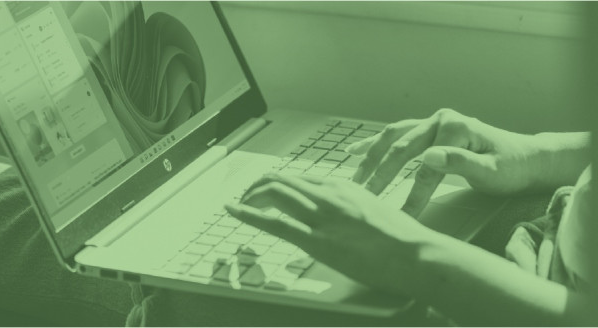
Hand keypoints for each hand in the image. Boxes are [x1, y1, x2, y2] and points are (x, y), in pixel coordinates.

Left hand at [225, 173, 432, 295]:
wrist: (416, 253)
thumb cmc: (401, 237)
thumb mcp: (373, 209)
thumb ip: (350, 207)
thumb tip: (338, 215)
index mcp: (342, 186)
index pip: (299, 178)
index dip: (277, 183)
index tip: (266, 190)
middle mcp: (328, 194)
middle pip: (281, 180)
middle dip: (257, 186)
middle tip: (246, 196)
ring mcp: (322, 216)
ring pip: (274, 193)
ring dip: (251, 196)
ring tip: (239, 203)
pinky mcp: (318, 240)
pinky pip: (275, 222)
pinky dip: (249, 214)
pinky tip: (235, 210)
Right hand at [347, 108, 549, 217]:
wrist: (525, 157)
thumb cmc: (511, 168)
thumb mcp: (493, 171)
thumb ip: (461, 163)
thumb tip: (428, 158)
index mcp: (456, 129)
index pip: (426, 167)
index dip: (411, 194)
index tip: (399, 217)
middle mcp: (441, 120)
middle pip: (401, 148)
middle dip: (381, 175)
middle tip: (366, 198)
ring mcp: (432, 122)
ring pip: (392, 138)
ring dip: (371, 158)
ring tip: (355, 180)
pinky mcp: (428, 128)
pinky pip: (395, 133)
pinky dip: (374, 142)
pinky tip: (353, 150)